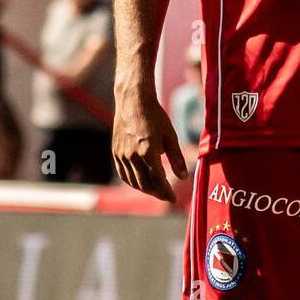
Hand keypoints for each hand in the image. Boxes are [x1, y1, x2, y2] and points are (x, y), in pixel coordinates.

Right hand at [112, 86, 187, 201]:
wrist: (133, 101)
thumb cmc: (155, 116)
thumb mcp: (170, 136)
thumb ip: (177, 158)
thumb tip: (184, 177)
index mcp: (148, 152)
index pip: (159, 180)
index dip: (166, 192)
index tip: (173, 199)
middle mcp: (133, 156)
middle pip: (145, 184)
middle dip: (157, 193)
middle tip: (167, 196)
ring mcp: (122, 155)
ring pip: (133, 181)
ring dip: (146, 189)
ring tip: (156, 190)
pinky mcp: (116, 152)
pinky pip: (124, 174)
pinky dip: (133, 182)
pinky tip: (141, 182)